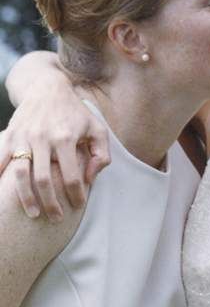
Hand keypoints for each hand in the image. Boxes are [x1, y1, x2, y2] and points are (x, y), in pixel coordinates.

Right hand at [0, 85, 109, 220]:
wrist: (47, 88)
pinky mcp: (10, 135)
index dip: (75, 195)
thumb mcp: (98, 129)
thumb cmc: (76, 113)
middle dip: (50, 203)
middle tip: (56, 218)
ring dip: (26, 197)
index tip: (78, 205)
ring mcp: (23, 137)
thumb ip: (101, 155)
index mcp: (66, 138)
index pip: (71, 176)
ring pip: (20, 174)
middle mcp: (42, 138)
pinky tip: (3, 194)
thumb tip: (90, 179)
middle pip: (44, 180)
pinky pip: (0, 160)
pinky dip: (0, 176)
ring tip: (33, 213)